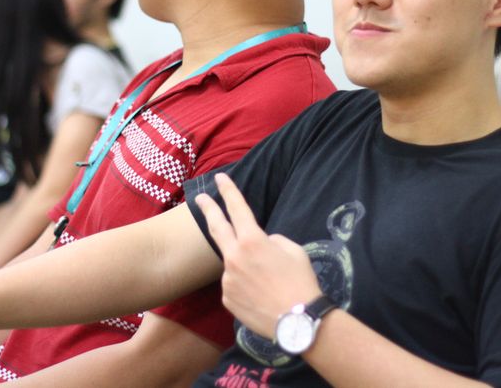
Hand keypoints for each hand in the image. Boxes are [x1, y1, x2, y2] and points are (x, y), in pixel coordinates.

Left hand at [194, 173, 321, 338]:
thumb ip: (271, 241)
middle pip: (216, 227)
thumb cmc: (300, 282)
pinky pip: (234, 285)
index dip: (228, 190)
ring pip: (232, 264)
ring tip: (266, 281)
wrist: (298, 322)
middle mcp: (234, 257)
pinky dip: (244, 286)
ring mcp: (227, 279)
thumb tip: (261, 245)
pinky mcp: (227, 298)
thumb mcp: (293, 250)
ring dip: (243, 266)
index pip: (237, 208)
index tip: (219, 178)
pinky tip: (260, 295)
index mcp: (252, 240)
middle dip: (208, 209)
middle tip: (200, 198)